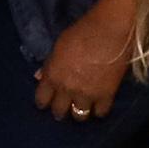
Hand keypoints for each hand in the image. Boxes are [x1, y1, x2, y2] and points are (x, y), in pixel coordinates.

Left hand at [34, 0, 132, 120]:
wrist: (108, 31)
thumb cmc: (81, 32)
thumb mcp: (58, 46)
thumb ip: (49, 64)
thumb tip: (39, 76)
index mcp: (52, 76)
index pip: (42, 99)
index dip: (43, 102)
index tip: (45, 103)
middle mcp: (67, 89)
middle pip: (59, 111)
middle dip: (59, 111)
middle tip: (62, 109)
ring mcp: (87, 94)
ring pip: (79, 116)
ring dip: (78, 113)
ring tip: (80, 109)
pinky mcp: (106, 95)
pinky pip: (100, 112)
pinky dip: (98, 110)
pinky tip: (97, 106)